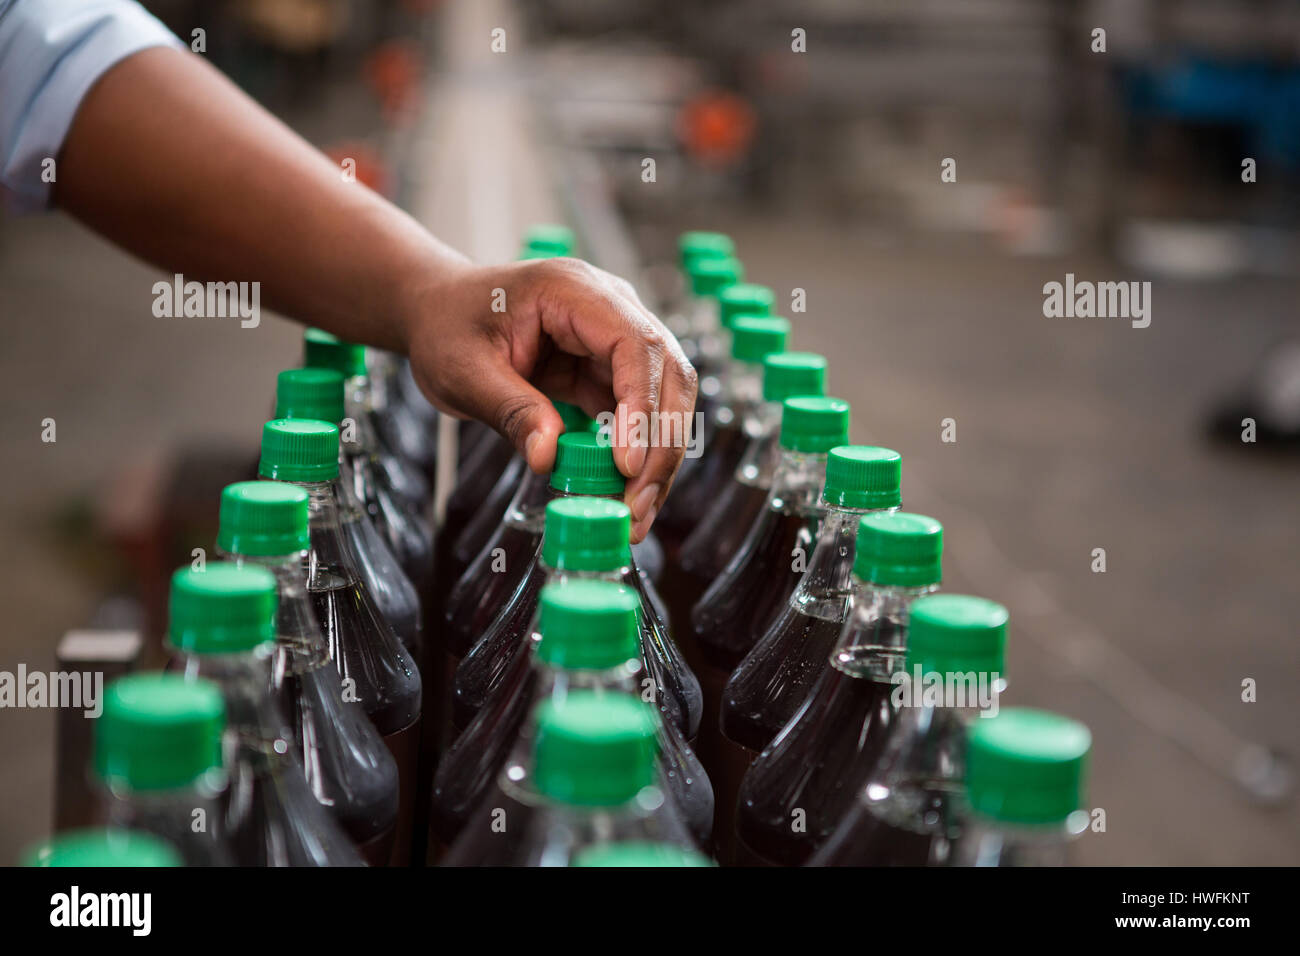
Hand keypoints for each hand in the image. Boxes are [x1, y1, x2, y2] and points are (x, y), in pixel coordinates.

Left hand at [402, 257, 697, 541]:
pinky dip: (636, 456)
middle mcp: (609, 308)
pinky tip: (624, 496)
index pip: (634, 344)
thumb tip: (548, 458)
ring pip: (664, 399)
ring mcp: (613, 340)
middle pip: (667, 373)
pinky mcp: (608, 371)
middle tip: (638, 505)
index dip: (641, 405)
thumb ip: (510, 410)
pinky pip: (638, 415)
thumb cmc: (448, 327)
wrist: (437, 312)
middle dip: (661, 443)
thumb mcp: (465, 370)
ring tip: (635, 512)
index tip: (626, 463)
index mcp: (573, 291)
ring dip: (657, 457)